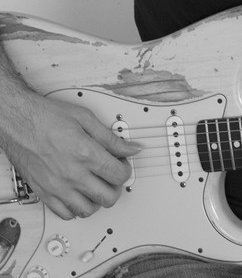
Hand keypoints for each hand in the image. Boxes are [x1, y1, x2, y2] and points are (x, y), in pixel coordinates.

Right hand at [4, 91, 140, 219]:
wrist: (19, 123)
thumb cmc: (47, 118)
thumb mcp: (86, 119)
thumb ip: (111, 138)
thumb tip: (131, 148)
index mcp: (86, 154)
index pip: (119, 175)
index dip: (126, 170)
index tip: (123, 164)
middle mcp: (73, 174)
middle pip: (108, 197)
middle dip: (116, 187)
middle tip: (112, 175)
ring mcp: (57, 187)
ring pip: (88, 210)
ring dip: (98, 200)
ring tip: (97, 185)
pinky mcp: (44, 194)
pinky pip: (66, 214)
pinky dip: (76, 209)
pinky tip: (79, 194)